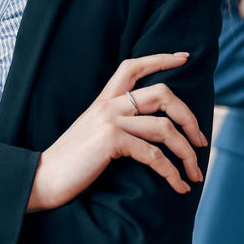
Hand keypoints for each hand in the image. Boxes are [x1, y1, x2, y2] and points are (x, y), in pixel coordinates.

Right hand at [27, 52, 205, 212]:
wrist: (42, 178)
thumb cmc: (70, 162)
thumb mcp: (93, 133)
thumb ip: (116, 124)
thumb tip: (148, 131)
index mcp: (103, 100)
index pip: (133, 66)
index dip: (161, 59)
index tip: (184, 58)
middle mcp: (108, 105)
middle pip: (162, 93)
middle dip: (189, 117)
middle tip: (200, 141)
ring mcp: (110, 120)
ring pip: (165, 128)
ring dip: (187, 153)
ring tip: (195, 174)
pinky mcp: (111, 141)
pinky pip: (154, 155)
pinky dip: (172, 173)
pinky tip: (178, 186)